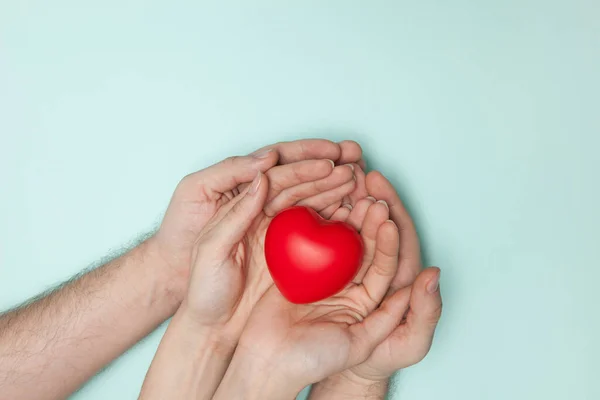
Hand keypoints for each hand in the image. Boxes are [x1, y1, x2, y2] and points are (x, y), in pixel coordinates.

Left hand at [149, 139, 363, 301]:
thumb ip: (236, 212)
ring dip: (333, 187)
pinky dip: (333, 215)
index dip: (303, 161)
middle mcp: (257, 209)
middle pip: (295, 180)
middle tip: (355, 160)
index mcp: (235, 201)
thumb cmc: (202, 286)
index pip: (274, 172)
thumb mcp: (211, 247)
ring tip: (360, 178)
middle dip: (325, 168)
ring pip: (307, 199)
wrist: (211, 325)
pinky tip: (352, 209)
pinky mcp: (288, 251)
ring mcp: (274, 229)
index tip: (330, 156)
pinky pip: (314, 227)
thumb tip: (263, 175)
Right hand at [223, 200, 408, 395]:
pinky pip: (313, 241)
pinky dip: (318, 223)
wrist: (271, 363)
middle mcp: (351, 283)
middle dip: (370, 219)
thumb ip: (393, 315)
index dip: (390, 238)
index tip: (386, 217)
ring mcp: (326, 274)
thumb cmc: (316, 361)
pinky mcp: (302, 269)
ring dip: (348, 215)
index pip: (388, 263)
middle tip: (370, 196)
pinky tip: (323, 204)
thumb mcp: (362, 345)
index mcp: (371, 299)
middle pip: (366, 245)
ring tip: (350, 192)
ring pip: (341, 239)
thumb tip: (427, 281)